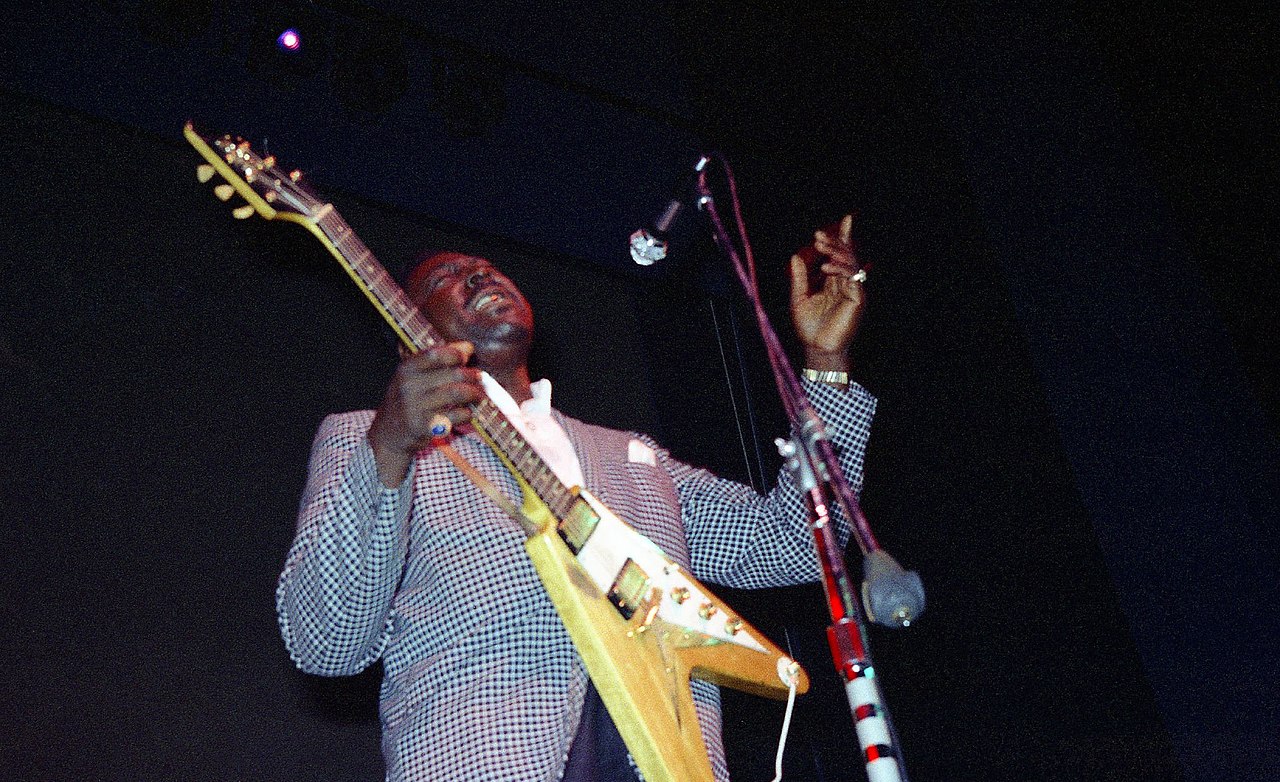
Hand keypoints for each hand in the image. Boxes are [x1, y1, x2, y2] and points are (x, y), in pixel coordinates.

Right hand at [367, 341, 483, 485]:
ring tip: (478, 395)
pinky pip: (457, 415)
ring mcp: (416, 407)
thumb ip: (438, 360)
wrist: (388, 435)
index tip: (465, 359)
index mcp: (407, 369)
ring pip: (458, 393)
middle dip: (472, 375)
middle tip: (479, 379)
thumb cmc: (406, 402)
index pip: (437, 354)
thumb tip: (467, 347)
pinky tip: (466, 413)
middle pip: (453, 374)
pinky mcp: (426, 427)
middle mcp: (409, 386)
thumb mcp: (413, 377)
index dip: (457, 354)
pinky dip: (467, 413)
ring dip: (474, 393)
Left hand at [789, 214, 865, 371]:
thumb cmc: (809, 328)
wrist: (817, 350)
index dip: (843, 237)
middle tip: (818, 235)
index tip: (845, 218)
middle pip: (846, 255)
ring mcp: (853, 291)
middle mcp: (846, 284)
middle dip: (834, 242)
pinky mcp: (858, 299)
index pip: (840, 256)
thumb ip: (799, 278)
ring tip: (820, 245)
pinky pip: (852, 278)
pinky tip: (826, 267)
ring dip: (836, 251)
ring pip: (850, 263)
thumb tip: (795, 256)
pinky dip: (840, 269)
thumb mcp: (799, 298)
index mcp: (834, 283)